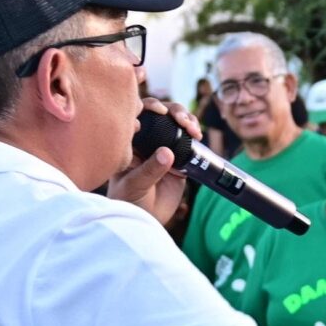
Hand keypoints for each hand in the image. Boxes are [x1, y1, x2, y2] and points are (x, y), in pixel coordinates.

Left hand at [111, 100, 197, 223]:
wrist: (144, 218)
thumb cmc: (128, 201)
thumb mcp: (134, 185)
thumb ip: (149, 169)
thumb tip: (167, 153)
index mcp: (128, 141)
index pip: (136, 114)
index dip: (148, 106)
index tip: (159, 112)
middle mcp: (145, 139)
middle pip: (158, 113)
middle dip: (172, 110)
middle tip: (181, 120)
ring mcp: (162, 146)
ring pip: (174, 122)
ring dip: (185, 118)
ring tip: (191, 128)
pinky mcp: (178, 156)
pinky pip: (187, 139)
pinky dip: (193, 132)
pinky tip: (197, 136)